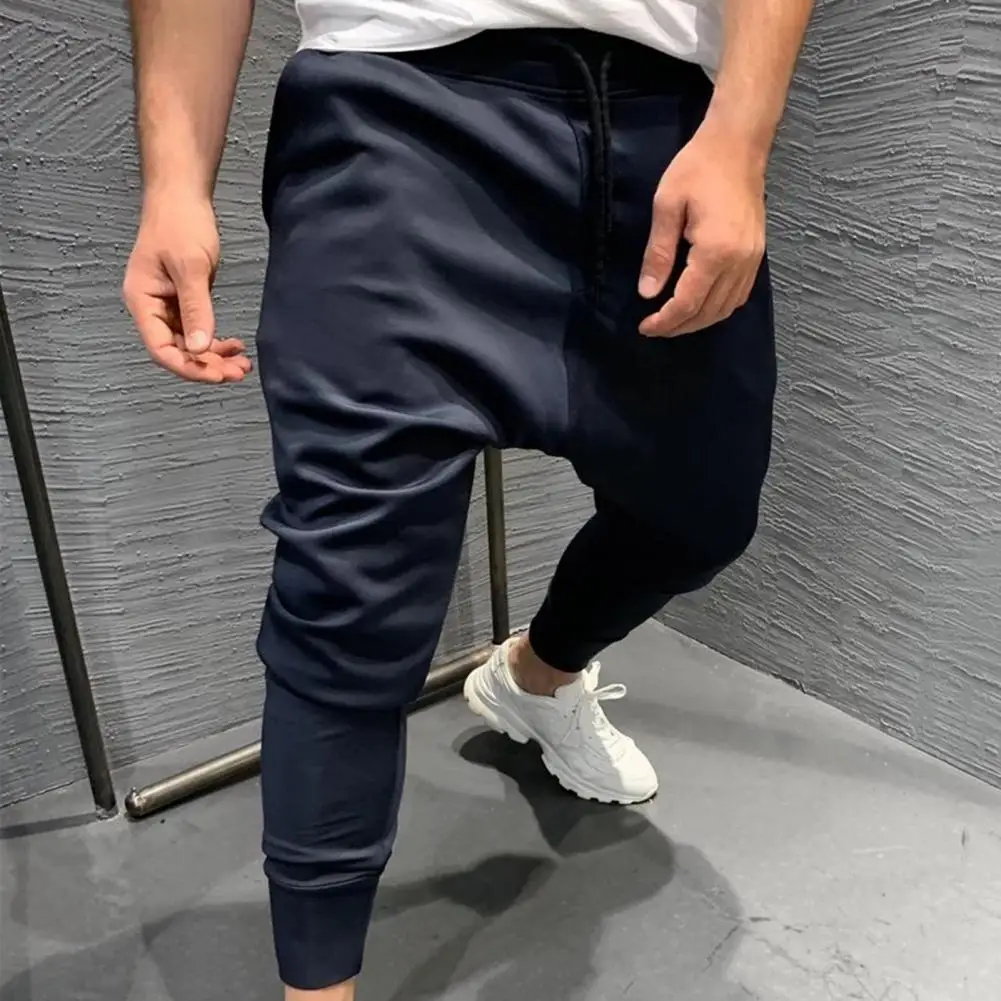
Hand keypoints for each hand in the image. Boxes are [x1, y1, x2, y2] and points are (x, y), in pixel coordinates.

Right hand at [123, 195, 251, 382]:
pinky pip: (197, 330)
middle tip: (239, 372)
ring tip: (242, 364)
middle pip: (177, 351)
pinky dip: (215, 341)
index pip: (161, 349)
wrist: (182, 196)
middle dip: (207, 366)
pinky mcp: (183, 300)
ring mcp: (167, 305)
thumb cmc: (180, 224)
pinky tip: (235, 345)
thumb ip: (196, 309)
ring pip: (189, 344)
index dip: (190, 367)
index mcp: (142, 302)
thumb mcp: (191, 268)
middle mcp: (151, 308)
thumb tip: (200, 348)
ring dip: (214, 357)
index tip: (218, 375)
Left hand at [637, 126, 766, 337]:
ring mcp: (753, 260)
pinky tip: (700, 306)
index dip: (665, 321)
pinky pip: (739, 295)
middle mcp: (739, 261)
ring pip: (726, 308)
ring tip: (674, 322)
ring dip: (699, 321)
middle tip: (655, 328)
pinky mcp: (757, 255)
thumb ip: (658, 253)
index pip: (688, 302)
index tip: (645, 327)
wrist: (738, 145)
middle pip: (708, 312)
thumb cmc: (697, 168)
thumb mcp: (667, 205)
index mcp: (715, 251)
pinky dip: (718, 308)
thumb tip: (647, 293)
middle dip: (679, 326)